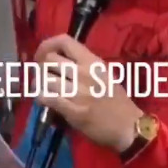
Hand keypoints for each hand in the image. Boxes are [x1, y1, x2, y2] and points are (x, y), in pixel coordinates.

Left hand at [34, 35, 142, 152]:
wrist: (127, 126)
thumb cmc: (117, 100)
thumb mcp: (104, 74)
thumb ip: (84, 65)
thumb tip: (60, 61)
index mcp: (93, 62)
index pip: (64, 41)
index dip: (47, 45)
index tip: (43, 55)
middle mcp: (84, 72)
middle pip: (49, 59)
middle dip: (41, 67)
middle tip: (43, 76)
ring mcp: (77, 91)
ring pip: (45, 78)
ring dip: (39, 84)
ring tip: (43, 89)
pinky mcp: (72, 110)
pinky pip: (46, 98)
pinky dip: (41, 98)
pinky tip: (45, 101)